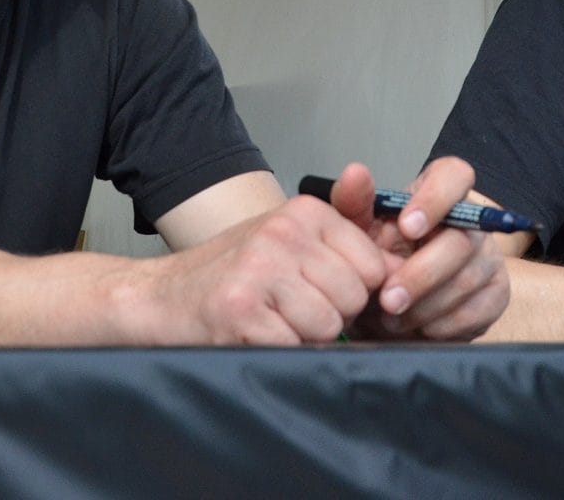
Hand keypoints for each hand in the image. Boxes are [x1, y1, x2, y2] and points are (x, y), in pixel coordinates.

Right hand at [136, 195, 391, 344]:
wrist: (160, 297)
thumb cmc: (231, 274)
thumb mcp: (288, 242)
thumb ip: (344, 249)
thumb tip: (403, 271)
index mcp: (302, 212)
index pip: (373, 265)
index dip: (355, 292)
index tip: (322, 293)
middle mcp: (283, 232)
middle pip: (354, 297)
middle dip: (330, 315)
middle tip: (289, 309)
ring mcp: (260, 268)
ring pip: (329, 324)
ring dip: (304, 336)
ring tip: (271, 320)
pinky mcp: (241, 308)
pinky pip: (295, 346)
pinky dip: (279, 351)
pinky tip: (254, 333)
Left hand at [327, 158, 509, 341]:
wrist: (389, 305)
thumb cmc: (377, 256)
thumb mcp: (358, 230)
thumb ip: (354, 202)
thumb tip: (355, 172)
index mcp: (438, 192)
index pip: (455, 175)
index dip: (435, 199)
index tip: (406, 227)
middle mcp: (471, 222)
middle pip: (461, 240)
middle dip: (420, 274)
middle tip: (387, 300)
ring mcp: (488, 258)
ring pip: (467, 280)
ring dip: (424, 306)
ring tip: (391, 318)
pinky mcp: (496, 295)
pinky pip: (476, 312)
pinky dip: (440, 325)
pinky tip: (415, 327)